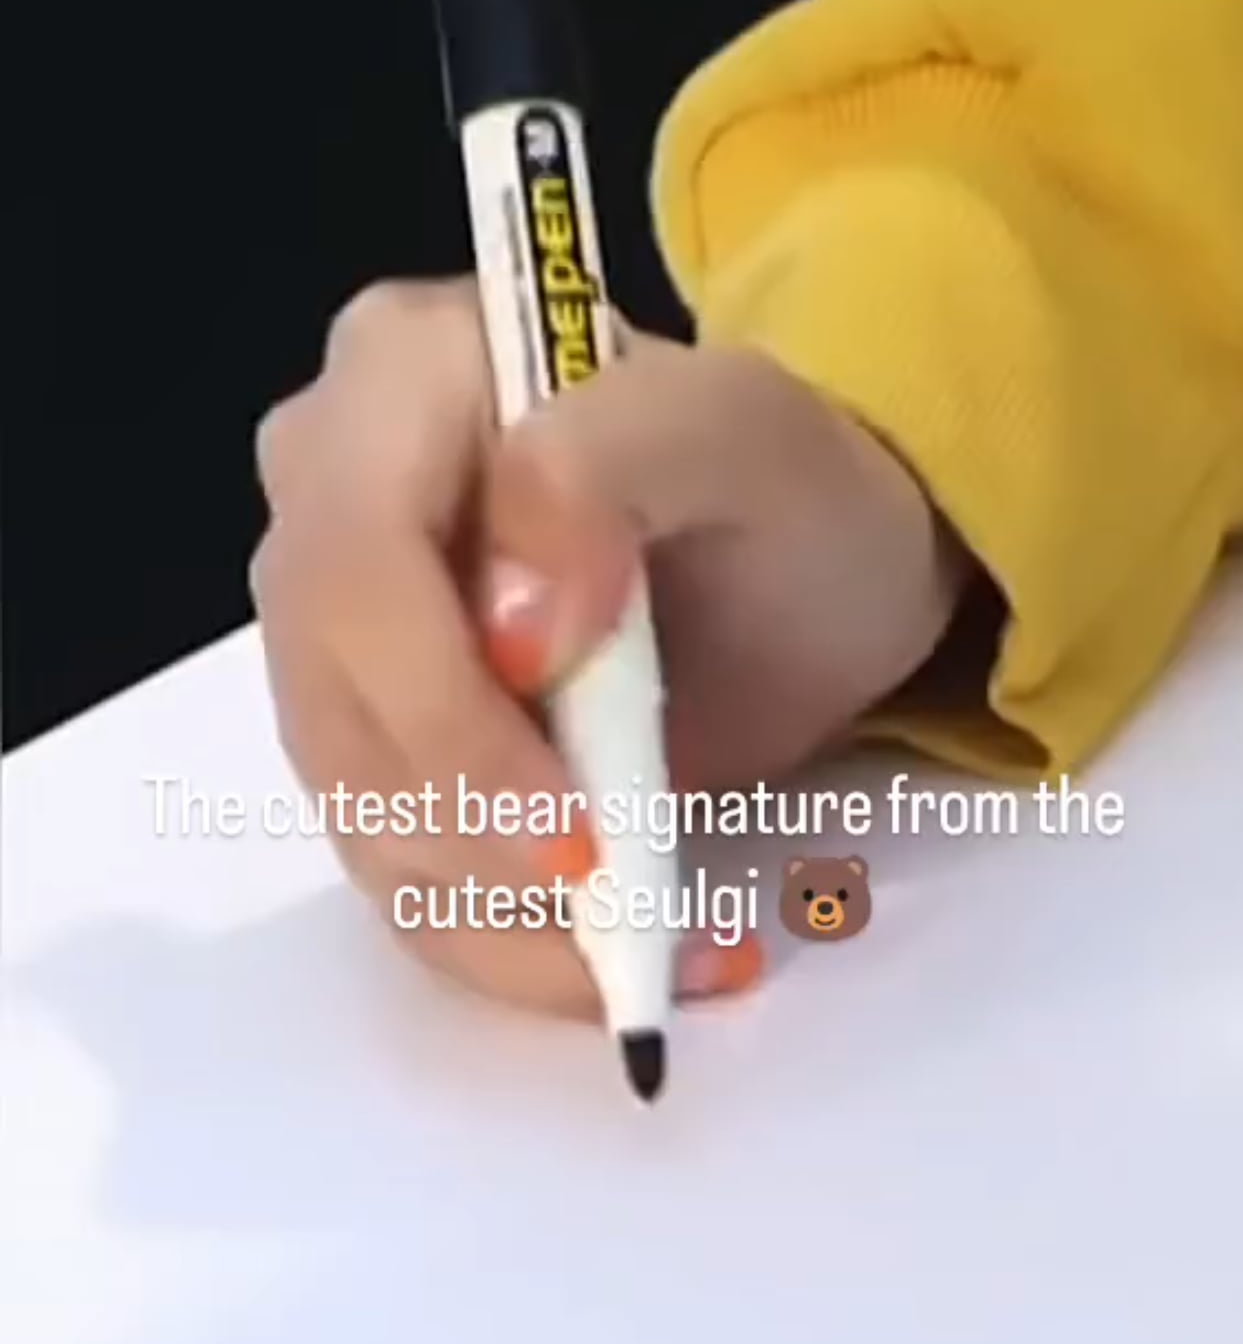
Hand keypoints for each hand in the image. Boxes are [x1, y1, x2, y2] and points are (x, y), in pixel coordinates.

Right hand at [253, 279, 968, 1018]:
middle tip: (625, 918)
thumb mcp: (742, 428)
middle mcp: (326, 506)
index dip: (446, 717)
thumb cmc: (788, 480)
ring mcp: (340, 642)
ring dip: (502, 921)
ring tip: (661, 952)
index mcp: (395, 378)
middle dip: (480, 841)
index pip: (357, 567)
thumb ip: (612, 465)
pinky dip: (508, 950)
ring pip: (361, 816)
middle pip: (338, 710)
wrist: (814, 565)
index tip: (575, 828)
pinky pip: (404, 876)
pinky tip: (625, 965)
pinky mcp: (380, 753)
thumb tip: (515, 622)